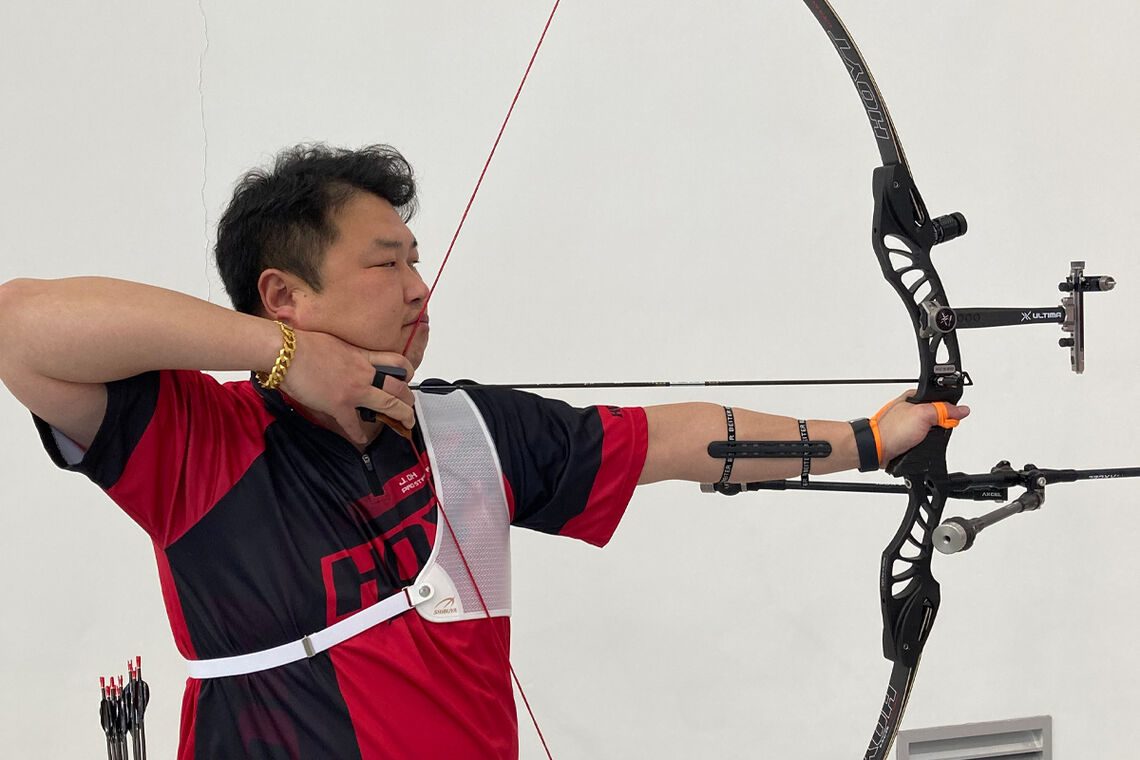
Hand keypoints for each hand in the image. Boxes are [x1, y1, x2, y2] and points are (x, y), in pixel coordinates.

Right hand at [277, 329, 415, 444]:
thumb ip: (349, 353)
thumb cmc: (304, 344)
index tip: (408, 380)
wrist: (286, 353)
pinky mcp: (339, 406)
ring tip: (405, 424)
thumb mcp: (336, 342)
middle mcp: (364, 373)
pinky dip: (359, 434)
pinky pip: (354, 425)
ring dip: (401, 416)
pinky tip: (361, 439)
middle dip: (409, 400)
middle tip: (410, 408)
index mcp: (363, 356)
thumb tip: (348, 358)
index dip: (408, 373)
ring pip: (390, 405)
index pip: (396, 363)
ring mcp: (354, 391)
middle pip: (399, 387)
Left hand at [873, 392, 970, 464]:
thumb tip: (962, 410)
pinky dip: (925, 444)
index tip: (951, 419)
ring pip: (932, 430)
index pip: (942, 399)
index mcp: (915, 398)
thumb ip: (943, 410)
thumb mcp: (923, 415)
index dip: (949, 410)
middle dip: (940, 426)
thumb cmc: (891, 430)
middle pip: (939, 416)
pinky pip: (924, 439)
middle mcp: (912, 409)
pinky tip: (920, 446)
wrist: (876, 450)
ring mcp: (910, 423)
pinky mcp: (908, 436)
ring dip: (932, 437)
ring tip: (922, 440)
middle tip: (931, 431)